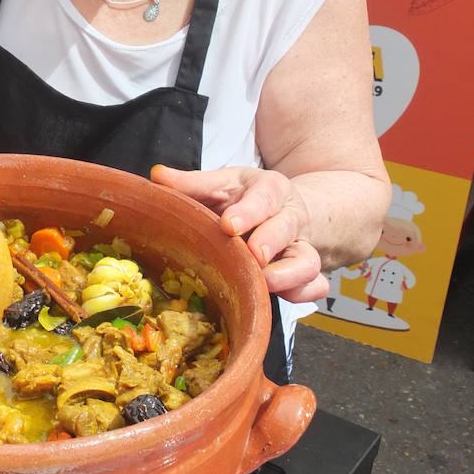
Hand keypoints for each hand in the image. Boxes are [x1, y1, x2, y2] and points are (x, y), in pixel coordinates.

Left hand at [150, 164, 328, 304]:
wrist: (288, 210)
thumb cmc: (246, 199)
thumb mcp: (224, 184)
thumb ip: (193, 184)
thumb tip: (157, 176)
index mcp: (270, 190)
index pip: (264, 196)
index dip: (249, 211)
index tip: (228, 225)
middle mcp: (290, 217)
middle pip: (287, 228)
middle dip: (270, 241)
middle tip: (252, 255)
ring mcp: (301, 247)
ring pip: (308, 261)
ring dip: (289, 274)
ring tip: (265, 283)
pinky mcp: (306, 273)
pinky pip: (316, 286)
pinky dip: (304, 293)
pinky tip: (286, 297)